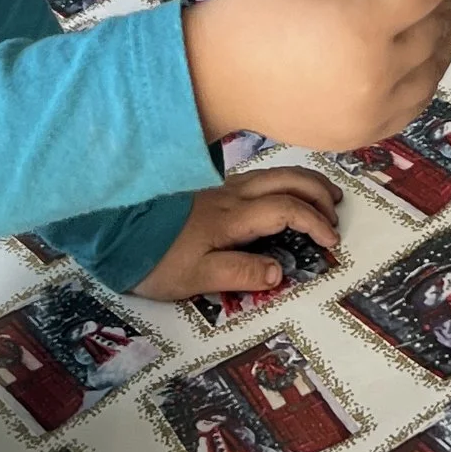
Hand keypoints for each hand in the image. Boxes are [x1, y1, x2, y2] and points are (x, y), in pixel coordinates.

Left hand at [130, 166, 339, 305]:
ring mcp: (220, 188)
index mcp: (234, 217)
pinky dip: (283, 181)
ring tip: (322, 197)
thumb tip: (280, 272)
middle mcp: (232, 195)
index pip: (287, 209)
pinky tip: (280, 193)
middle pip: (287, 179)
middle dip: (318, 192)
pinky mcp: (208, 190)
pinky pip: (258, 177)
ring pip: (273, 173)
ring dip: (303, 182)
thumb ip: (240, 274)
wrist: (113, 230)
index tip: (331, 243)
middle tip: (337, 212)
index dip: (315, 223)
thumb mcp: (196, 278)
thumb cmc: (155, 257)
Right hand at [183, 0, 450, 150]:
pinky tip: (414, 46)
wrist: (217, 77)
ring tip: (430, 4)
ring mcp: (375, 109)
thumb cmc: (259, 14)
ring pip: (437, 63)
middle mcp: (377, 72)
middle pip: (439, 23)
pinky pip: (417, 97)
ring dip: (442, 29)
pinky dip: (425, 68)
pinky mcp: (369, 132)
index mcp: (362, 23)